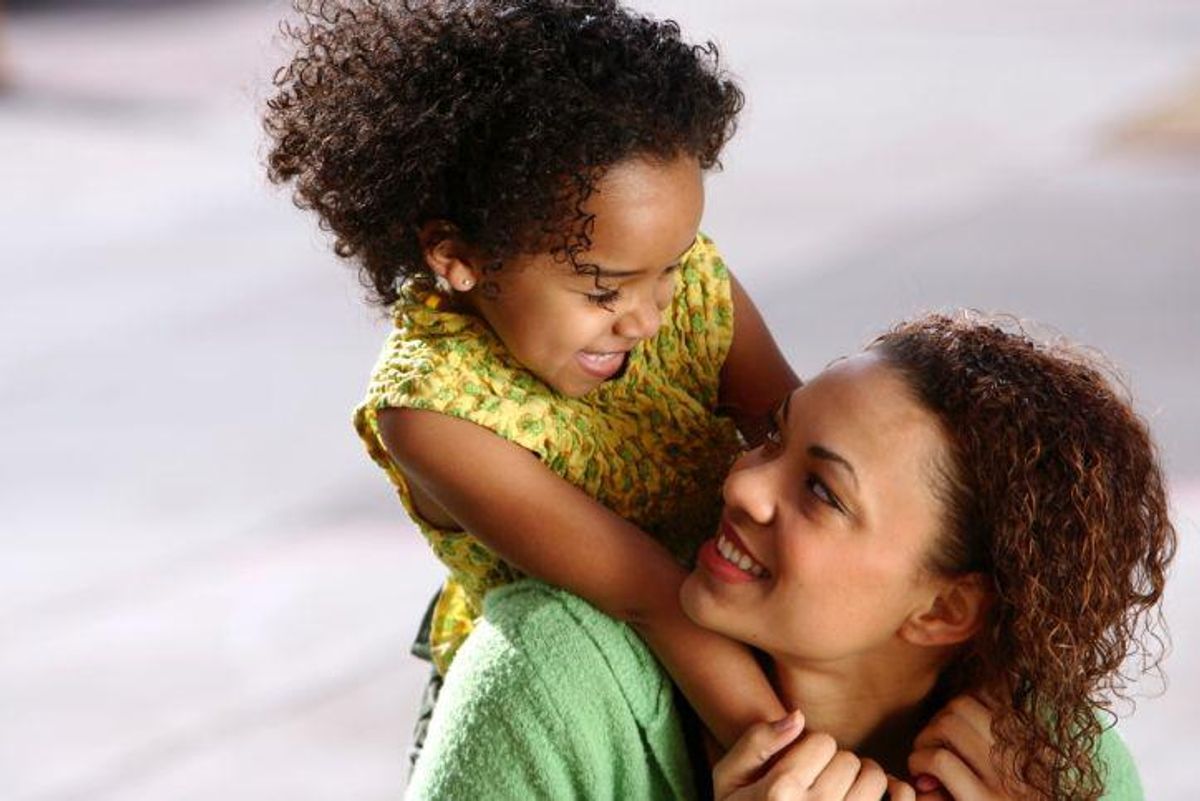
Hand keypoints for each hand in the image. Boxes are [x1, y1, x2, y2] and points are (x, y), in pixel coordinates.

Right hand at [715, 712, 914, 800]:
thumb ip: (756, 742)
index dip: (812, 749)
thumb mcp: (728, 780)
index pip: (821, 741)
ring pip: (873, 779)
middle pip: (848, 759)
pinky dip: (897, 794)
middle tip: (820, 783)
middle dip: (836, 765)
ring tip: (842, 793)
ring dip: (861, 781)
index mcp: (780, 792)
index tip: (802, 767)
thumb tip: (798, 716)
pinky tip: (880, 796)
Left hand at [908, 695, 1033, 800]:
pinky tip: (921, 780)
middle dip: (937, 722)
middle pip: (962, 705)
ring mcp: (1007, 785)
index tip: (951, 733)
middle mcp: (1029, 762)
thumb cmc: (995, 799)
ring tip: (925, 765)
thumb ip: (989, 736)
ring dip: (925, 740)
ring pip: (948, 724)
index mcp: (1041, 750)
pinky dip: (919, 762)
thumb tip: (987, 687)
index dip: (961, 708)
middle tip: (932, 749)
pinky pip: (939, 760)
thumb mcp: (1009, 771)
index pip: (993, 694)